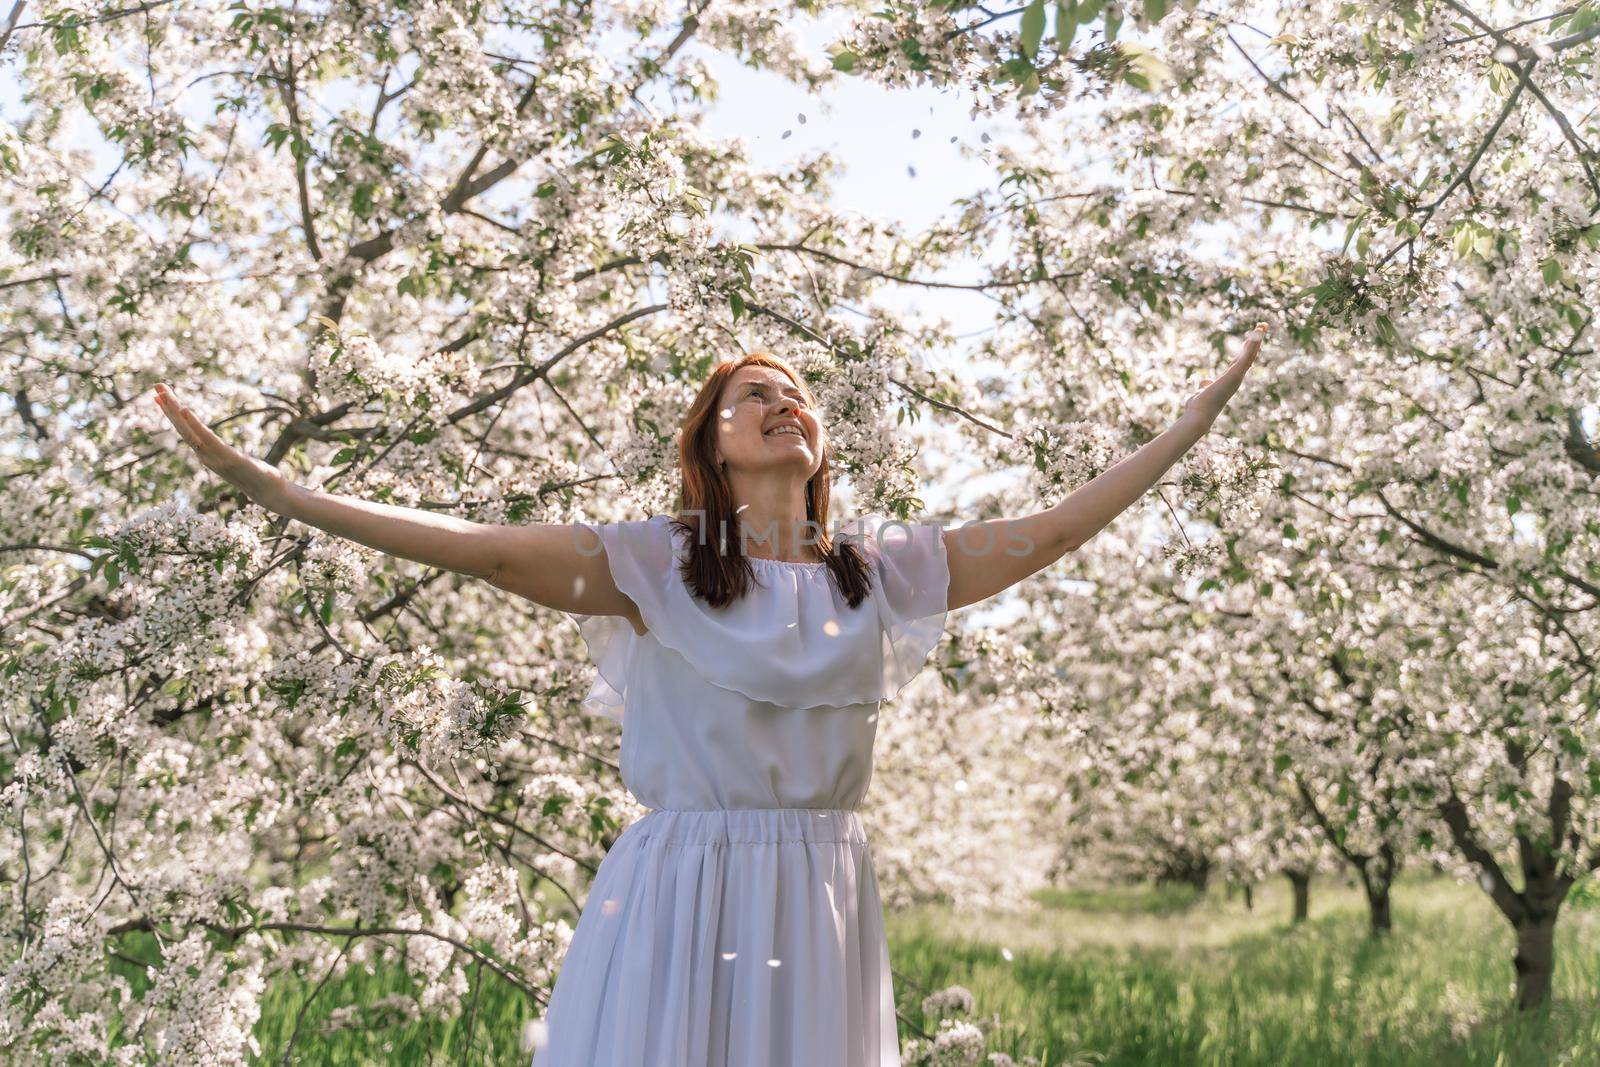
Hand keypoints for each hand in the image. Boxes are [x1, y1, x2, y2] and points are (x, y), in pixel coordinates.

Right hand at [152, 383, 287, 507]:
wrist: (272, 494)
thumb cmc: (257, 477)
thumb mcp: (236, 460)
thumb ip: (224, 452)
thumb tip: (217, 443)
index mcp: (207, 454)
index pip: (185, 431)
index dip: (171, 414)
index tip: (158, 396)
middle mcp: (206, 456)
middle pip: (182, 428)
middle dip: (168, 407)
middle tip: (156, 385)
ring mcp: (215, 458)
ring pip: (189, 432)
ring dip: (175, 413)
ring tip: (164, 394)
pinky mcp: (229, 459)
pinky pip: (208, 439)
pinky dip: (194, 425)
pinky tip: (184, 410)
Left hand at [1183, 322, 1269, 423]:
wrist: (1199, 415)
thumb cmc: (1199, 406)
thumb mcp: (1202, 390)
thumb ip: (1206, 385)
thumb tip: (1205, 383)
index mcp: (1229, 379)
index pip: (1240, 361)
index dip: (1246, 349)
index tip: (1250, 337)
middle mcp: (1236, 378)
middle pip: (1248, 356)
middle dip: (1255, 341)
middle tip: (1261, 326)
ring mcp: (1237, 376)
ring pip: (1250, 355)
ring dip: (1256, 340)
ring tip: (1261, 326)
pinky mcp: (1235, 375)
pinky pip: (1246, 358)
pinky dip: (1251, 346)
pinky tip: (1255, 334)